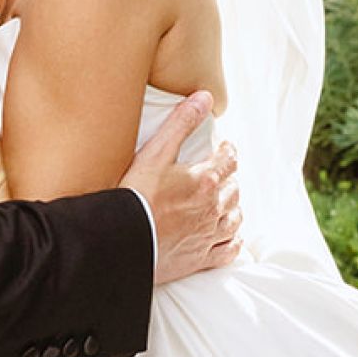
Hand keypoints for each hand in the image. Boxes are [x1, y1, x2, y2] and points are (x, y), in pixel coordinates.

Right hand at [119, 97, 242, 284]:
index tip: (224, 149)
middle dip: (229, 178)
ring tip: (225, 201)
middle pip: (234, 188)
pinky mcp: (201, 258)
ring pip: (234, 217)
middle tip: (221, 174)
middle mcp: (213, 208)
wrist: (122, 241)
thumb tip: (204, 98)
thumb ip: (181, 123)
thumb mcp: (154, 153)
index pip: (229, 160)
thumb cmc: (135, 197)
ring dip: (233, 206)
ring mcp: (209, 235)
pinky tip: (229, 236)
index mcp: (205, 180)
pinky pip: (229, 249)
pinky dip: (233, 240)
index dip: (228, 152)